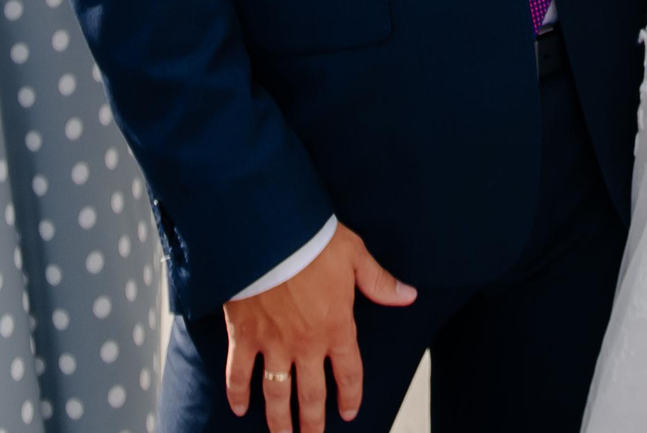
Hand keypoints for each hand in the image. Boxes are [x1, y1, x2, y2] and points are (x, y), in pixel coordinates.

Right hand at [224, 226, 415, 431]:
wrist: (267, 232)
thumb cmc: (312, 240)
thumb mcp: (355, 256)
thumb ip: (380, 282)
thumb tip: (409, 295)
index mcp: (337, 328)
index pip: (349, 374)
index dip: (350, 397)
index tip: (350, 414)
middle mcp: (306, 345)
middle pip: (311, 395)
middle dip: (313, 422)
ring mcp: (273, 345)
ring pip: (277, 394)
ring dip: (279, 420)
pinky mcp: (244, 337)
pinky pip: (239, 373)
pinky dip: (237, 394)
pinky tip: (239, 410)